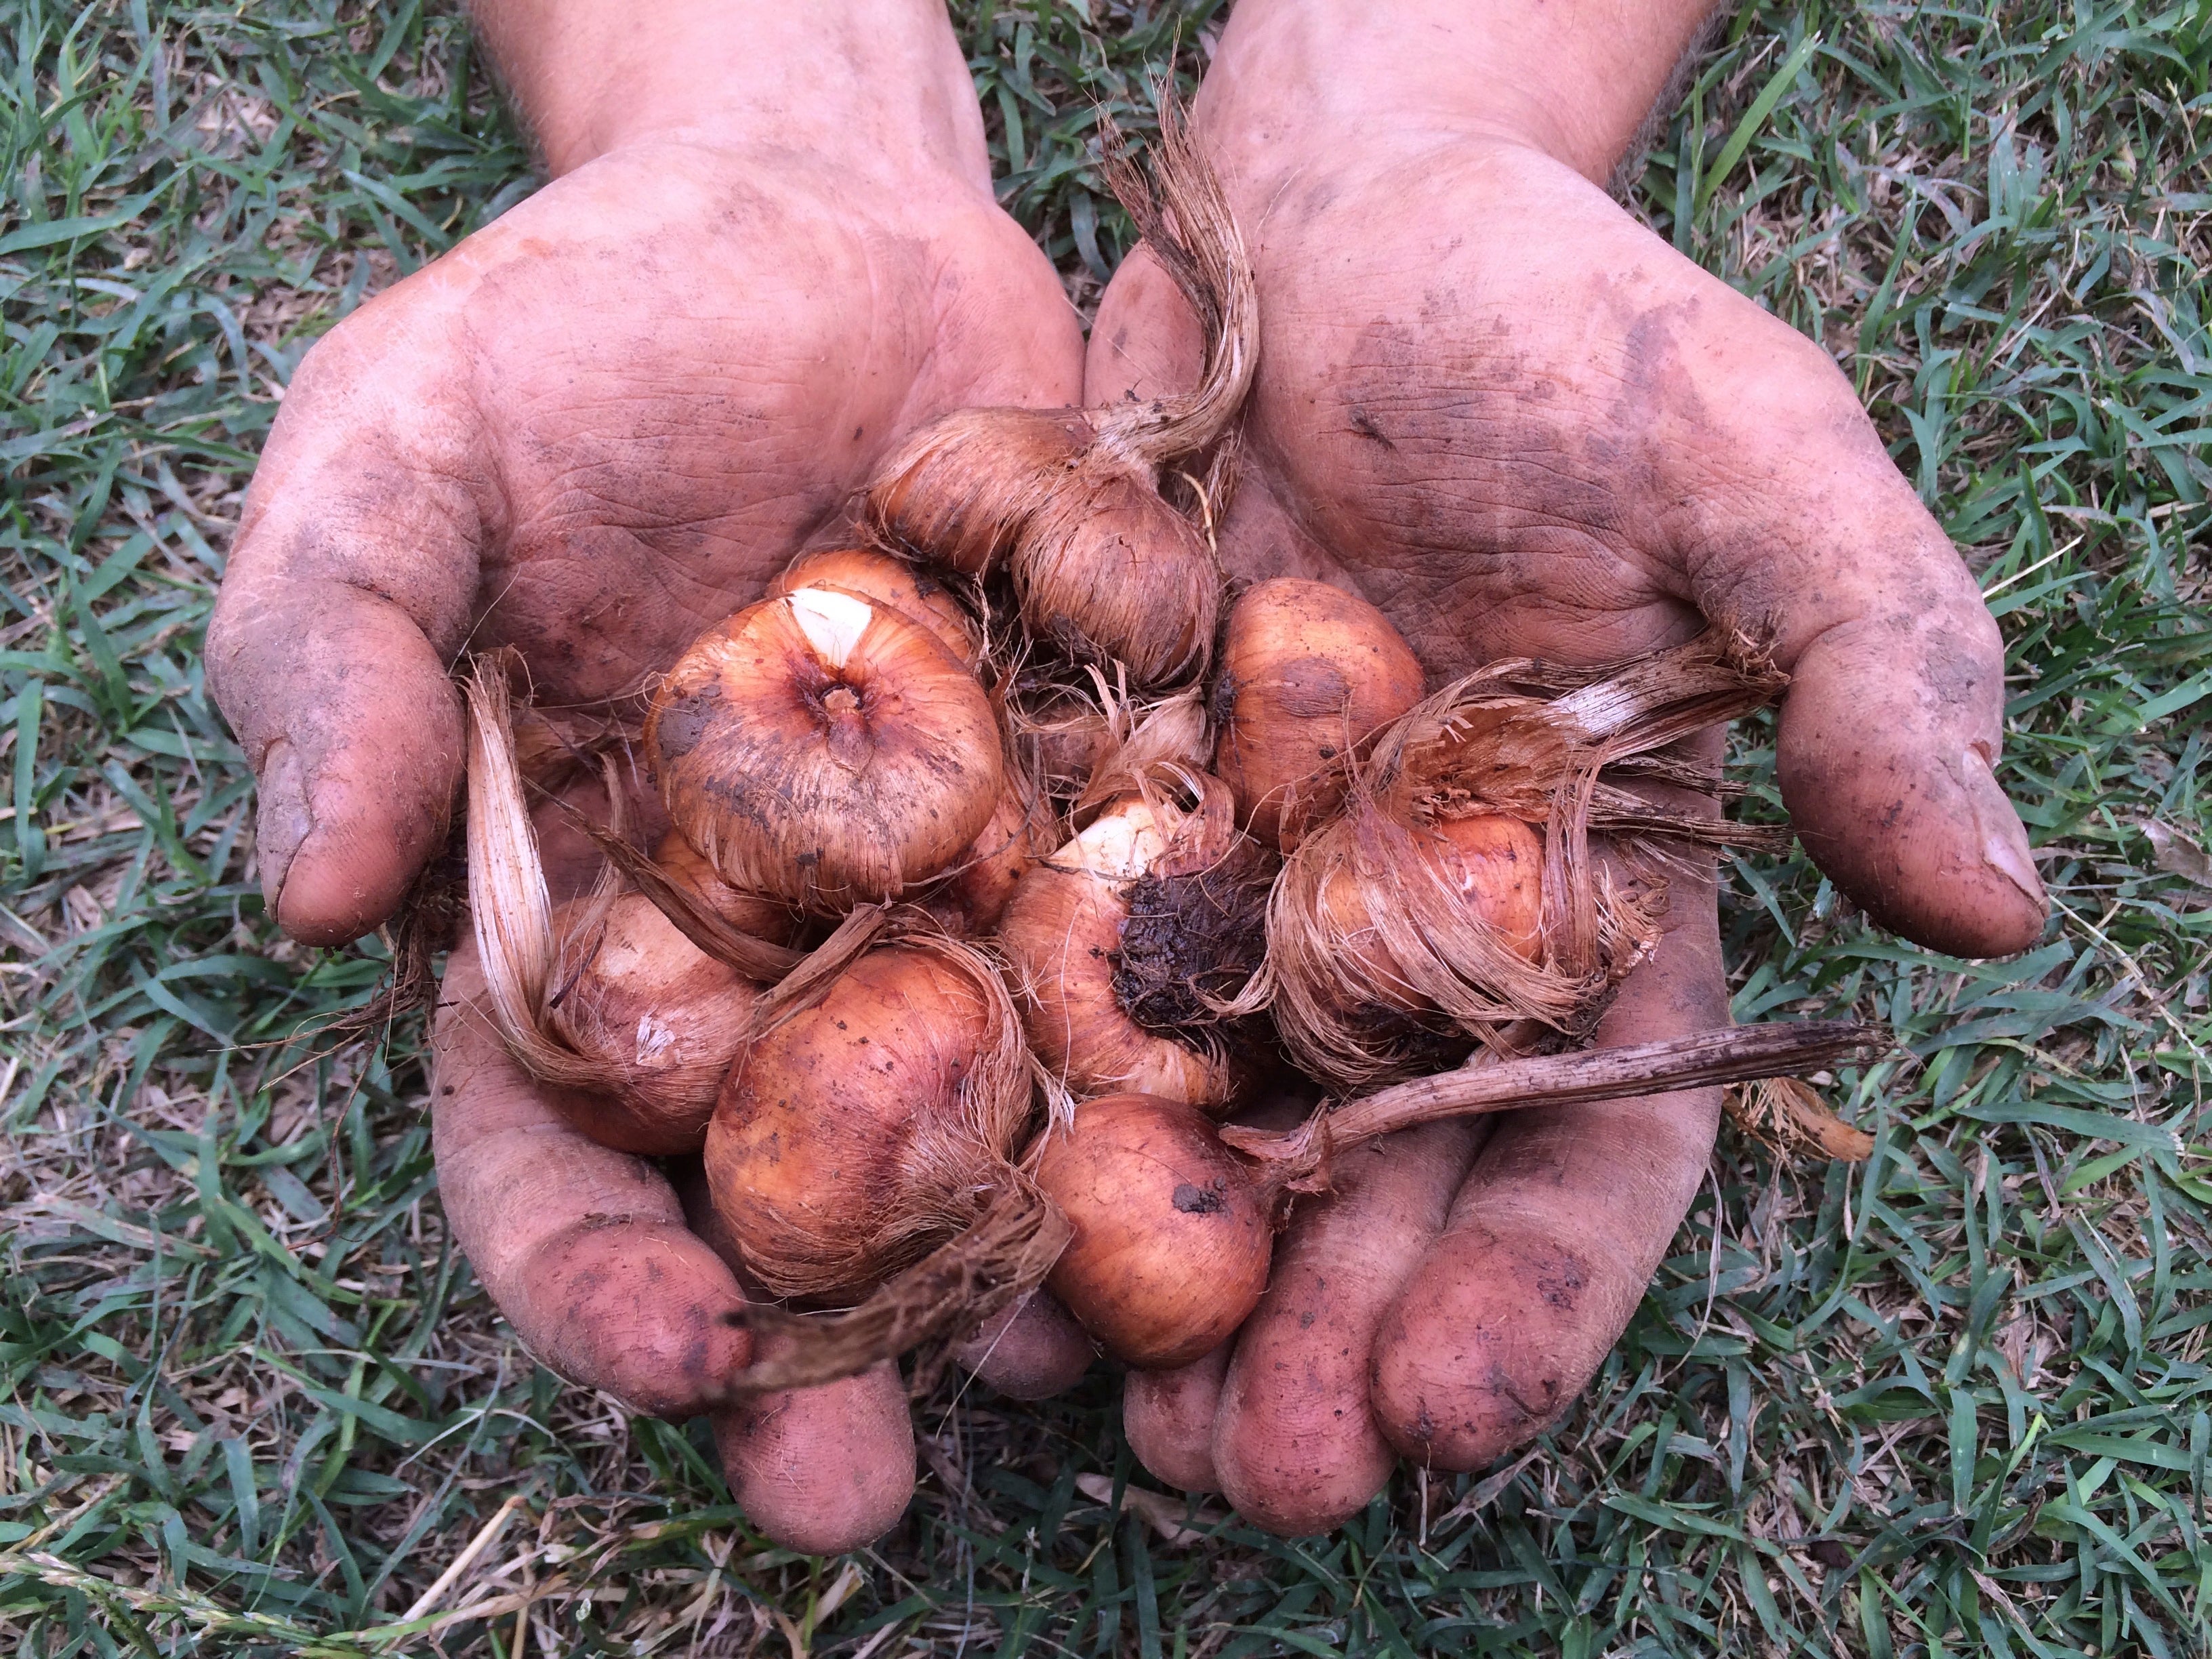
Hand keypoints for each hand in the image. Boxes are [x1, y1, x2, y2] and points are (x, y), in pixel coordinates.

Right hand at [210, 0, 1084, 1549]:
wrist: (816, 212)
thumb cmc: (576, 336)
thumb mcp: (404, 460)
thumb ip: (337, 659)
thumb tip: (306, 888)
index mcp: (576, 924)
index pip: (549, 1147)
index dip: (589, 1269)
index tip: (671, 1350)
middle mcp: (769, 952)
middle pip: (781, 1191)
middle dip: (821, 1345)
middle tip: (869, 1487)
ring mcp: (950, 895)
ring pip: (991, 1119)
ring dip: (1032, 1260)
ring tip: (1096, 1374)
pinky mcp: (1101, 809)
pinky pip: (1153, 951)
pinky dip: (1199, 1053)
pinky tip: (1255, 1155)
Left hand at [1088, 0, 2044, 1531]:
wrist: (1328, 220)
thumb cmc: (1566, 326)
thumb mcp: (1752, 461)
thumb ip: (1873, 665)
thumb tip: (1989, 899)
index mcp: (1592, 911)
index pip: (1586, 1147)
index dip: (1528, 1292)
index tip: (1449, 1414)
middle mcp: (1405, 946)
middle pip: (1370, 1188)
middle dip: (1320, 1341)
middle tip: (1246, 1476)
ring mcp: (1233, 898)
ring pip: (1193, 1134)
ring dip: (1146, 1284)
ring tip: (1090, 1417)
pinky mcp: (1082, 823)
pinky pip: (1035, 988)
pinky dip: (1003, 1104)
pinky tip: (947, 1215)